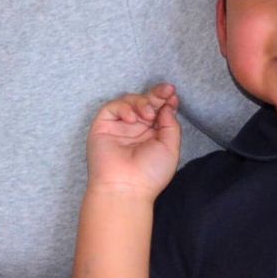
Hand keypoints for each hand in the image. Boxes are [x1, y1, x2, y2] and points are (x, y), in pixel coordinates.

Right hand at [85, 84, 181, 199]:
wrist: (126, 187)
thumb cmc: (150, 173)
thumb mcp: (171, 147)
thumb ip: (170, 124)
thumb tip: (167, 106)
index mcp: (152, 134)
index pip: (159, 111)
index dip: (165, 101)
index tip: (173, 94)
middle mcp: (136, 129)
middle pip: (145, 102)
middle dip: (157, 94)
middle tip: (166, 90)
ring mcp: (119, 126)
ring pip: (130, 101)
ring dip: (142, 102)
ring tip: (148, 114)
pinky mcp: (103, 125)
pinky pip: (113, 107)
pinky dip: (124, 108)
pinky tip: (132, 119)